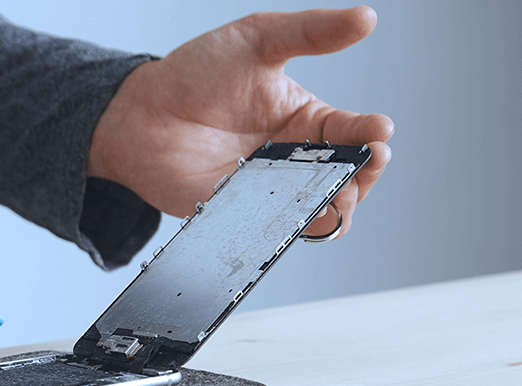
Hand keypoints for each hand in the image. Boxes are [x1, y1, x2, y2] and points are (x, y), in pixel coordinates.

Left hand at [88, 6, 392, 237]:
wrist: (141, 114)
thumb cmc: (195, 74)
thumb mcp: (258, 39)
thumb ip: (310, 31)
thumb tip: (365, 18)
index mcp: (306, 118)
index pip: (353, 131)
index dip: (371, 134)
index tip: (379, 131)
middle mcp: (294, 159)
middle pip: (348, 178)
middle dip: (365, 175)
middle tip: (368, 163)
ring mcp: (270, 190)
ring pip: (321, 210)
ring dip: (340, 207)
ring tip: (342, 195)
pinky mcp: (243, 215)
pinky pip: (277, 228)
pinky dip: (296, 227)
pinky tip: (305, 216)